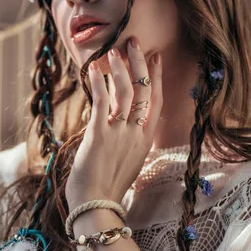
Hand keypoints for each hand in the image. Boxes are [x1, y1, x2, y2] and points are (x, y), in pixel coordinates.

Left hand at [65, 37, 162, 210]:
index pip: (157, 102)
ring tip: (112, 52)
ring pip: (126, 92)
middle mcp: (136, 134)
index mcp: (145, 141)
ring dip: (119, 68)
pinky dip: (99, 83)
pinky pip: (102, 102)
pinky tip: (94, 69)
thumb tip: (116, 123)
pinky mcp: (100, 135)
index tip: (154, 59)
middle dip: (139, 64)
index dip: (156, 78)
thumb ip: (127, 142)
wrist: (96, 207)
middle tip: (132, 43)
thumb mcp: (126, 163)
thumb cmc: (107, 188)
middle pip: (144, 91)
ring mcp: (120, 134)